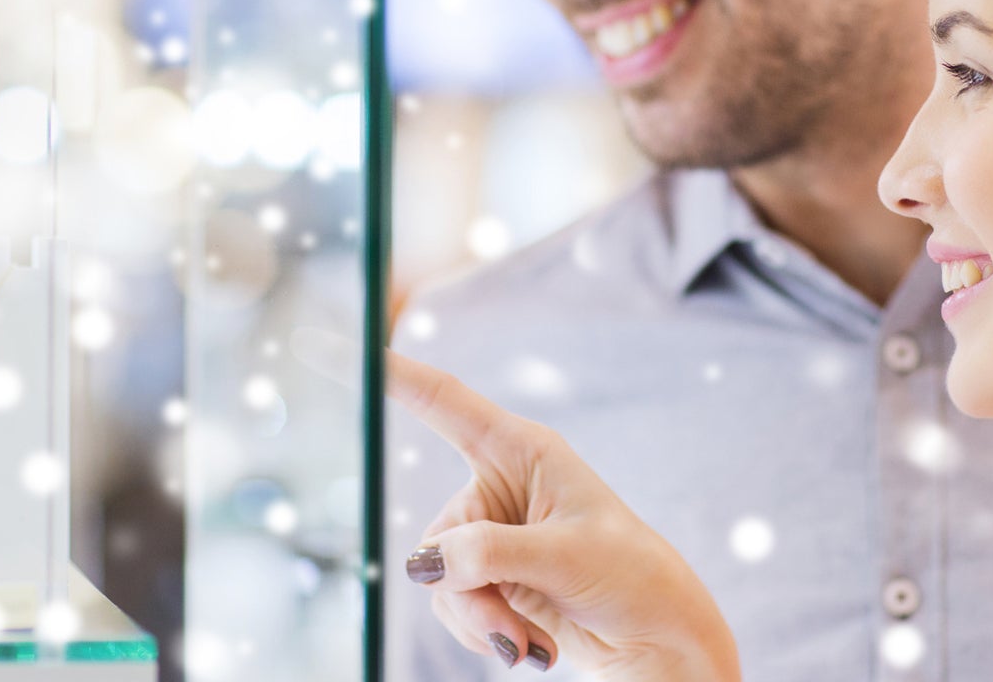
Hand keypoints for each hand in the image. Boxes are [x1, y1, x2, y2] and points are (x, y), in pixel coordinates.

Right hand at [387, 350, 740, 680]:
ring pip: (439, 580)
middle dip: (468, 589)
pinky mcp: (490, 578)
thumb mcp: (566, 557)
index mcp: (524, 451)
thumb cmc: (632, 577)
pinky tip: (531, 645)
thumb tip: (425, 562)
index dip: (389, 374)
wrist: (657, 639)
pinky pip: (453, 606)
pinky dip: (484, 633)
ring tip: (531, 642)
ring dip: (480, 619)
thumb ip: (492, 552)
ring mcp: (491, 536)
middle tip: (514, 625)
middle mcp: (500, 486)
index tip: (335, 346)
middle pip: (437, 535)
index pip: (442, 402)